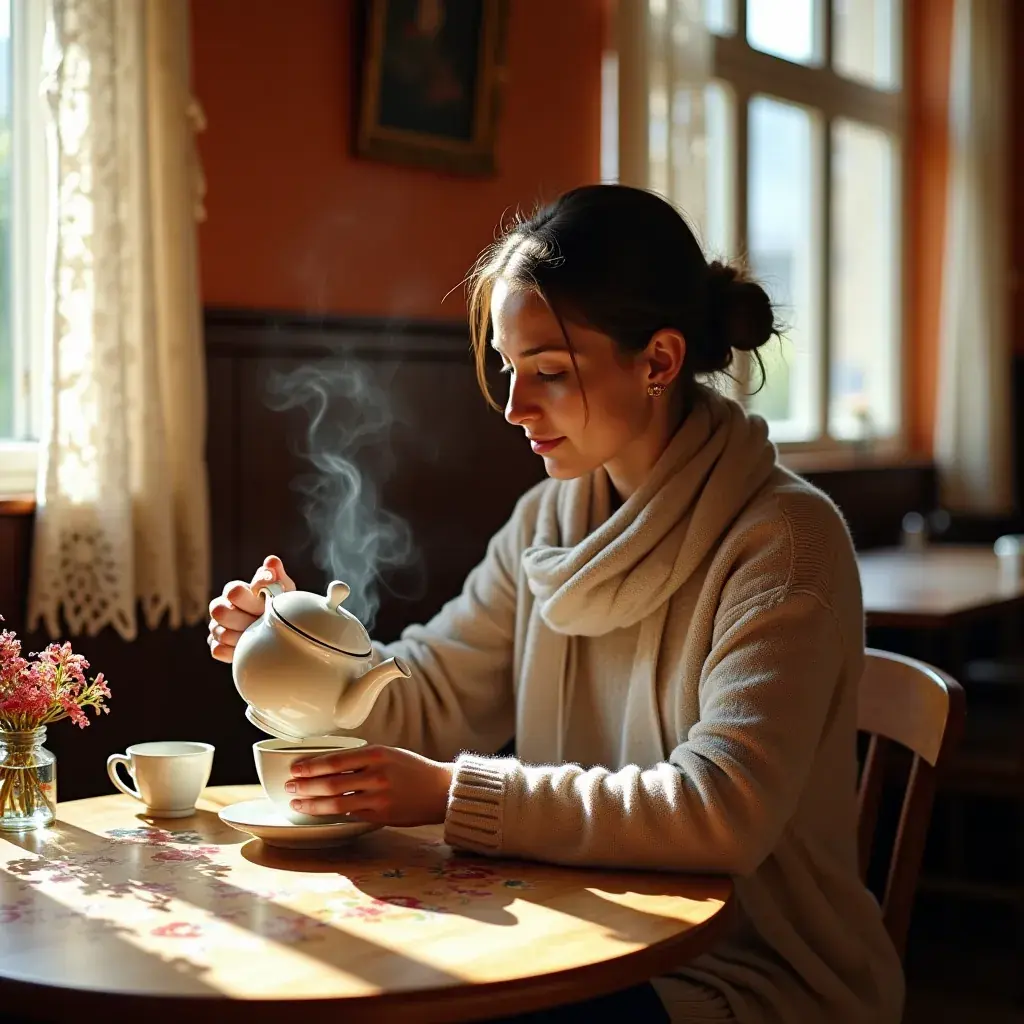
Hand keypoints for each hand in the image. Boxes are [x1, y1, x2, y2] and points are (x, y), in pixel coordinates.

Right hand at [207, 555, 295, 662]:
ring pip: (220, 632)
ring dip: (243, 635)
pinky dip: (234, 651)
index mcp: (236, 591)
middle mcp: (222, 606)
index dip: (252, 598)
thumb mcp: (284, 590)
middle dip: (246, 618)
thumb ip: (277, 576)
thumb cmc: (280, 605)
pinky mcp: (217, 646)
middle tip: (263, 620)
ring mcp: (217, 626)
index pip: (234, 591)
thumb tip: (271, 561)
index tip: (269, 600)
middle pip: (220, 611)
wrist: (281, 631)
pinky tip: (248, 647)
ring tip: (259, 635)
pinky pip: (218, 650)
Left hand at [285, 744, 454, 826]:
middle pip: (331, 783)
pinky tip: (322, 813)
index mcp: (376, 754)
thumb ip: (361, 759)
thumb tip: (327, 765)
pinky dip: (333, 814)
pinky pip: (350, 815)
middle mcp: (376, 775)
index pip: (335, 760)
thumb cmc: (412, 769)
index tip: (294, 769)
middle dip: (305, 787)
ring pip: (336, 803)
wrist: (440, 790)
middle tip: (288, 788)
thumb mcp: (388, 753)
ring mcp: (379, 797)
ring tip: (297, 804)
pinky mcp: (381, 816)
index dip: (311, 766)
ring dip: (312, 805)